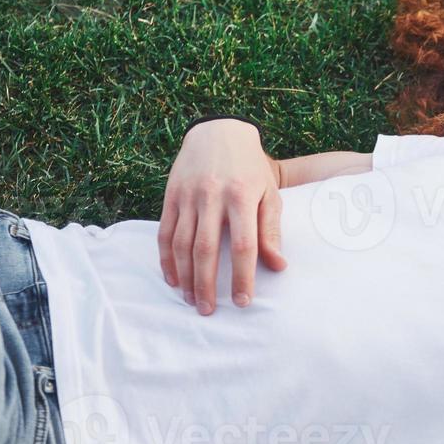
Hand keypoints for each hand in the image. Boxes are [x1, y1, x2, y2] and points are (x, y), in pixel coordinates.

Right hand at [158, 119, 286, 314]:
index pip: (244, 245)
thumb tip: (278, 266)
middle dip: (208, 284)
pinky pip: (165, 232)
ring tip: (193, 300)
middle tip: (210, 310)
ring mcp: (188, 196)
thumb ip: (271, 230)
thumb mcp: (270, 193)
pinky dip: (166, 259)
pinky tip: (174, 279)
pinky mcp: (170, 196)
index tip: (244, 302)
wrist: (219, 132)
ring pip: (181, 244)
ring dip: (186, 276)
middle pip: (206, 249)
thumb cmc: (251, 169)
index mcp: (242, 196)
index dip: (243, 277)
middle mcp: (212, 196)